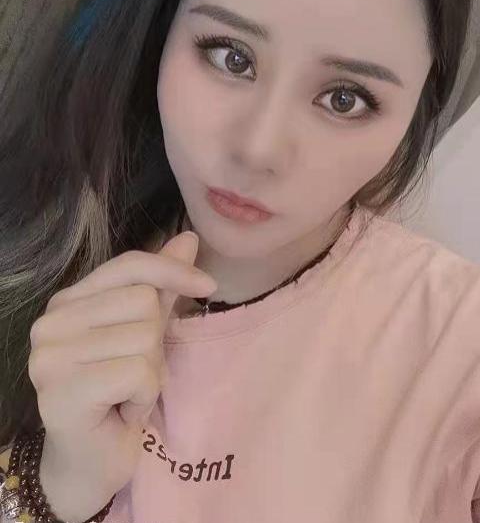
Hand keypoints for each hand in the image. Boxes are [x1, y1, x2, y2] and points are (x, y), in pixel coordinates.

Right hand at [27, 231, 216, 521]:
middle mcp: (51, 322)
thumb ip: (162, 286)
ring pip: (145, 338)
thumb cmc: (119, 393)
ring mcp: (50, 357)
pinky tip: (123, 412)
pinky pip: (139, 373)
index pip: (129, 265)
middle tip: (133, 374)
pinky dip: (145, 397)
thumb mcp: (145, 331)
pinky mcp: (63, 392)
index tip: (208, 285)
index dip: (173, 271)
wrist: (91, 462)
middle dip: (154, 343)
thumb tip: (190, 238)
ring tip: (126, 394)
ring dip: (150, 373)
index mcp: (68, 301)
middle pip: (143, 302)